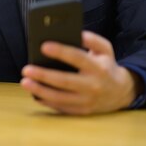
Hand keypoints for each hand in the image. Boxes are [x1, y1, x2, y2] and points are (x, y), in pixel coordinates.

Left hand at [20, 31, 142, 114]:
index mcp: (98, 68)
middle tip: (26, 69)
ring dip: (40, 90)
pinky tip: (34, 94)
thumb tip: (77, 34)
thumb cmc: (106, 66)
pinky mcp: (81, 111)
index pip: (78, 58)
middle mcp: (93, 86)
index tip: (43, 46)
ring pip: (60, 98)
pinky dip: (46, 101)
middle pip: (65, 81)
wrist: (120, 92)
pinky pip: (61, 107)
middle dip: (44, 75)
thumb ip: (92, 39)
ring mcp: (87, 101)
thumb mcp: (105, 49)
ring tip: (25, 82)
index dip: (61, 52)